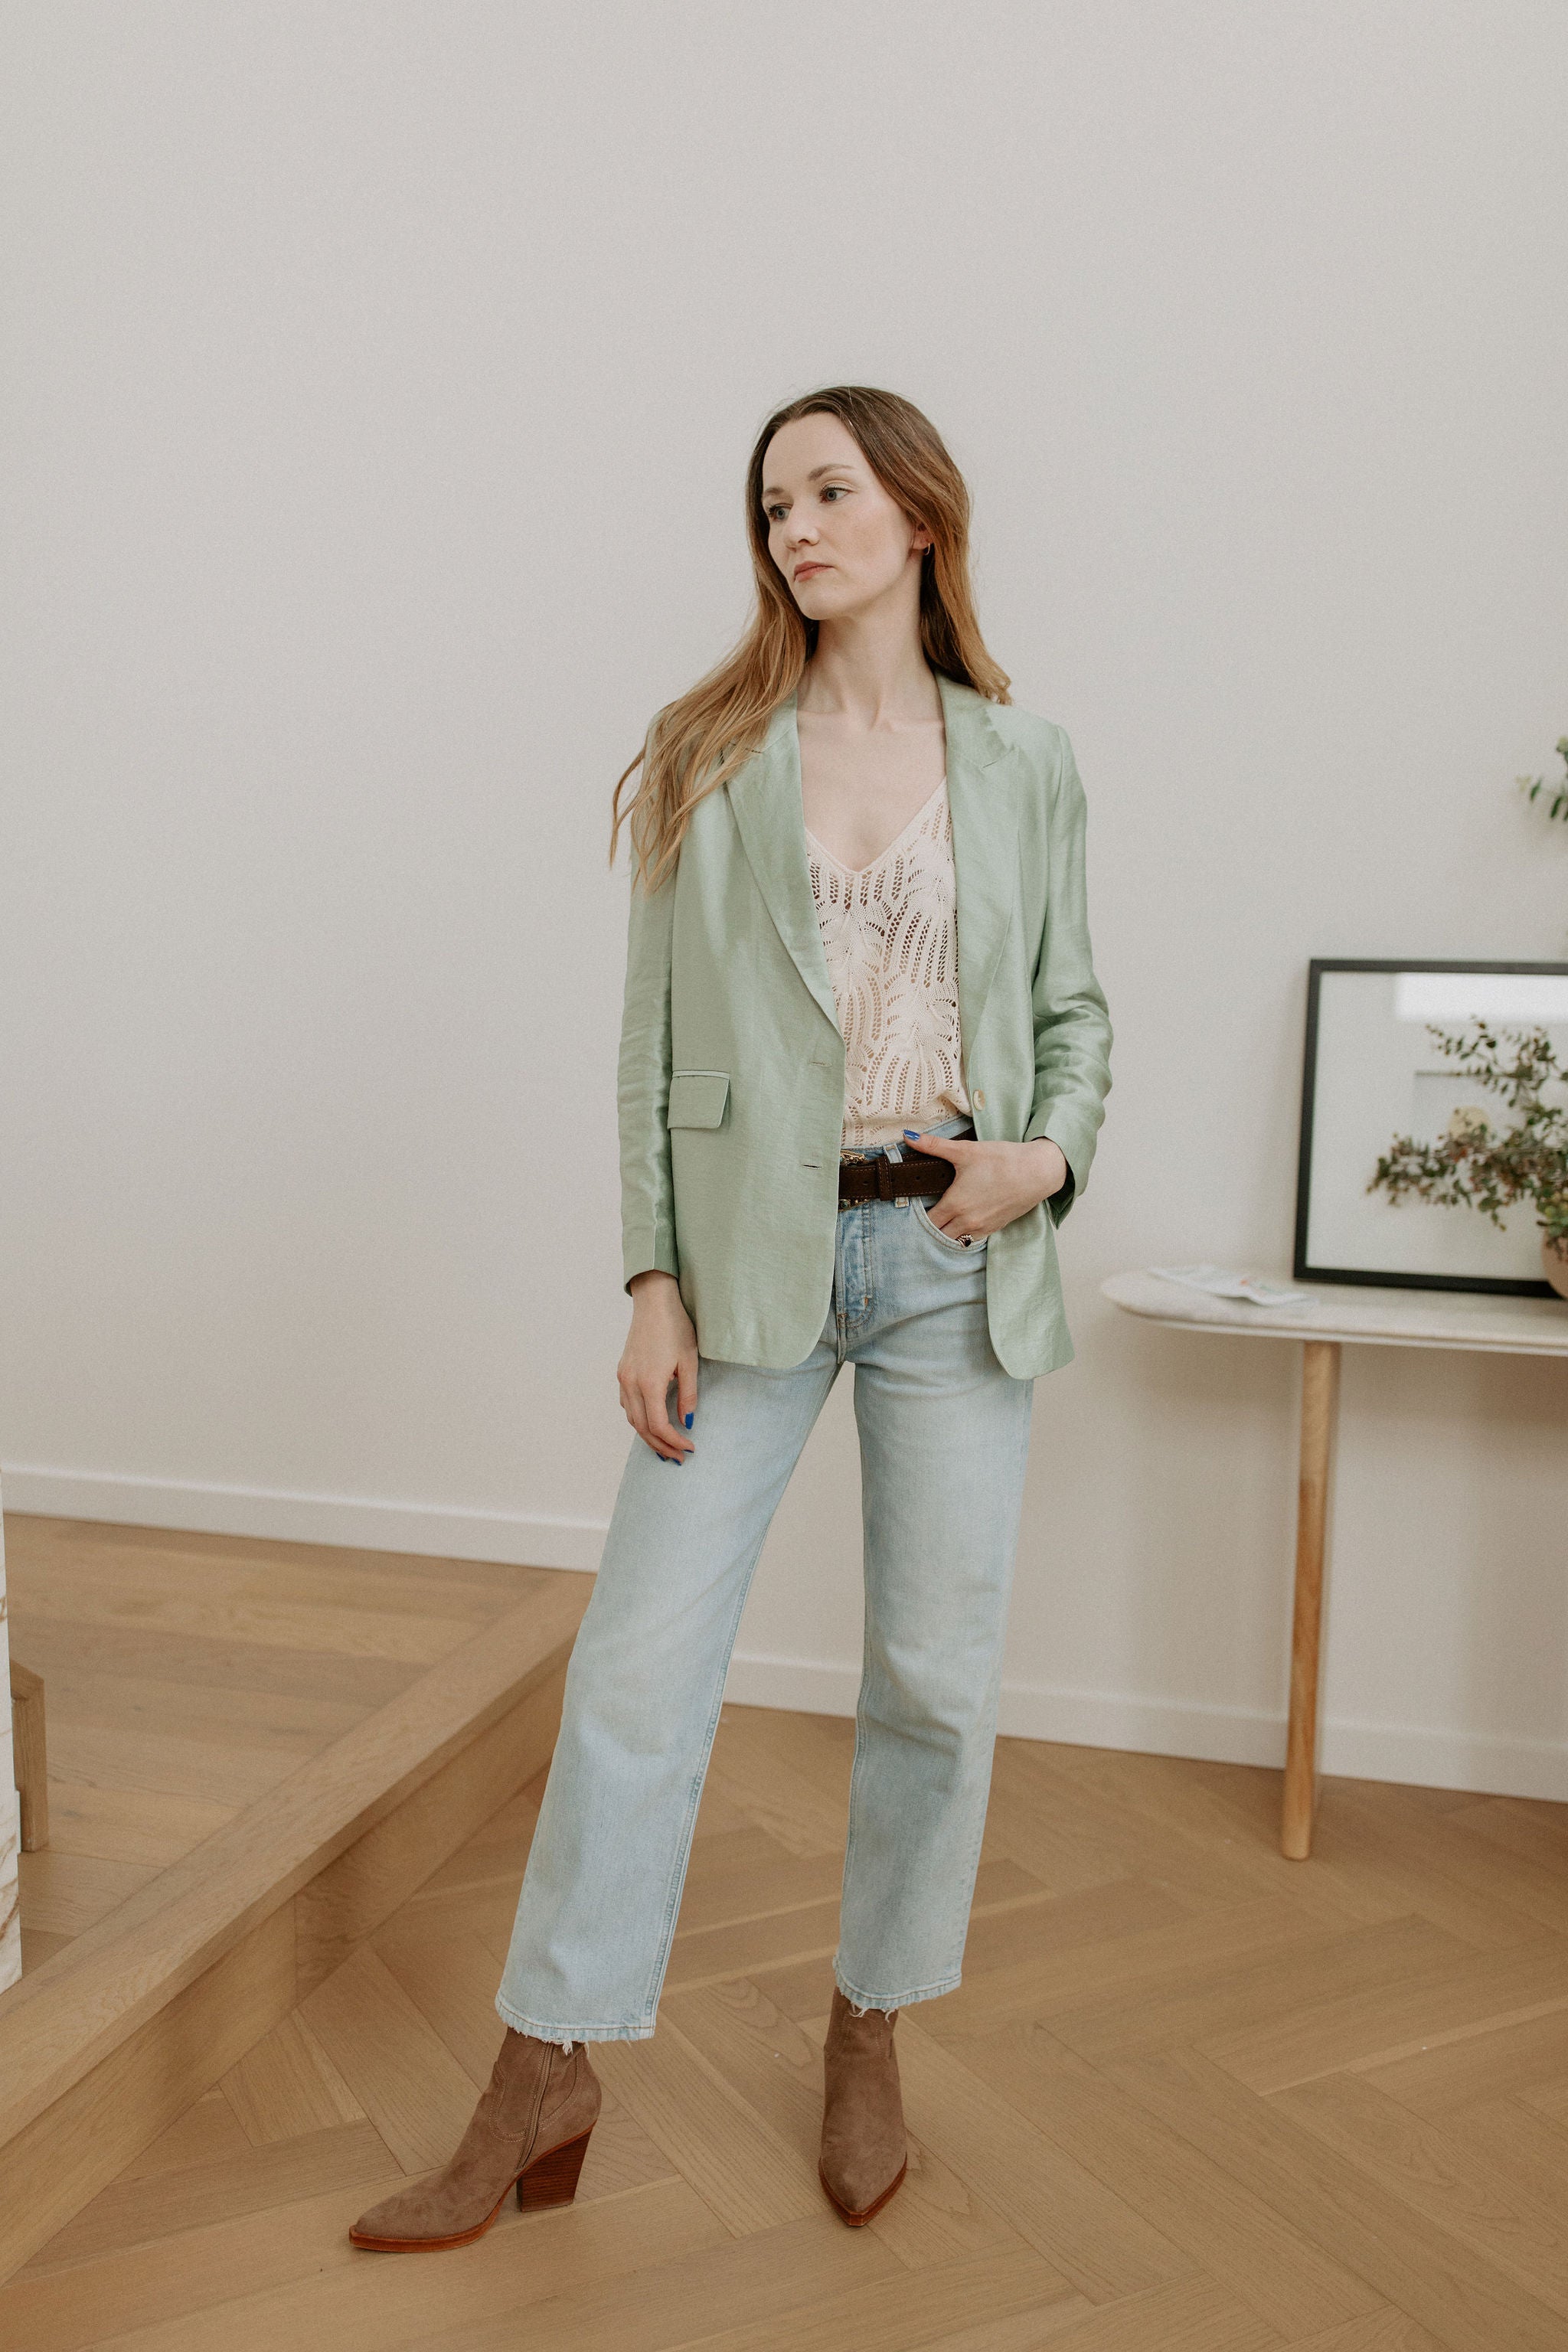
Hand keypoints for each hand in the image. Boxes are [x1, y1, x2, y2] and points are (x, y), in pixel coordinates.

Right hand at [619, 1271, 697, 1461]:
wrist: (654, 1301)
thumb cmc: (675, 1327)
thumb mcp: (689, 1361)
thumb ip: (688, 1395)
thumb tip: (687, 1422)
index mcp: (649, 1382)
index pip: (658, 1425)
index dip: (674, 1441)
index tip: (690, 1448)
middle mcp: (631, 1383)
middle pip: (642, 1427)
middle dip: (660, 1446)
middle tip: (678, 1457)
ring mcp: (623, 1377)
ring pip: (631, 1418)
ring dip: (648, 1435)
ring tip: (666, 1447)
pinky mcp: (622, 1371)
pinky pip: (627, 1403)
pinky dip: (638, 1418)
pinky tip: (650, 1422)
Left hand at [903, 1131, 1067, 1242]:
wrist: (1037, 1172)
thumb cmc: (1002, 1160)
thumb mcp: (965, 1150)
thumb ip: (933, 1145)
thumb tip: (908, 1137)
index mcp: (955, 1204)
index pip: (927, 1221)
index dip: (919, 1216)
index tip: (917, 1207)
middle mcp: (966, 1221)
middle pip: (939, 1234)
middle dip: (931, 1226)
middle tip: (927, 1213)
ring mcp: (982, 1227)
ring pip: (955, 1240)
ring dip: (947, 1232)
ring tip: (944, 1219)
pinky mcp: (995, 1228)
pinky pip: (972, 1240)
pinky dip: (964, 1234)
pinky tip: (963, 1222)